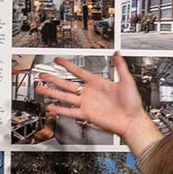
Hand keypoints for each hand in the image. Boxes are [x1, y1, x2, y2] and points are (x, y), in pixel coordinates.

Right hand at [37, 54, 159, 152]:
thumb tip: (117, 53)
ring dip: (52, 92)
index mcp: (97, 83)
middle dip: (54, 79)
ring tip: (41, 89)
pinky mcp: (86, 114)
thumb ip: (120, 66)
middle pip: (67, 84)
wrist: (131, 120)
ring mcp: (87, 103)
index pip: (79, 71)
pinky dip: (60, 109)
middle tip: (43, 75)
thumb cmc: (131, 103)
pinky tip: (51, 106)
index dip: (68, 65)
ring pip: (65, 96)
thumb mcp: (127, 80)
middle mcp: (89, 93)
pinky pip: (70, 111)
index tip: (58, 61)